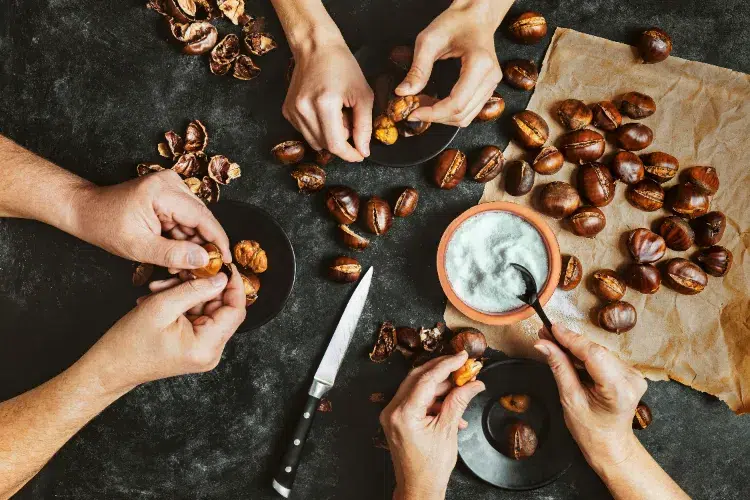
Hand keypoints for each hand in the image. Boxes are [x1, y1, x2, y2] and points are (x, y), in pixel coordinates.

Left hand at [72, 170, 230, 268]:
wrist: (85, 210)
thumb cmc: (105, 225)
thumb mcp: (139, 246)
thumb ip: (173, 254)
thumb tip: (204, 260)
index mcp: (164, 191)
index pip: (202, 217)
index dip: (218, 241)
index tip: (226, 262)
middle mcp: (172, 183)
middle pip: (201, 218)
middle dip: (204, 246)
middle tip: (205, 271)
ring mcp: (171, 187)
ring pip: (195, 221)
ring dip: (193, 244)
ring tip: (188, 267)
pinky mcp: (169, 194)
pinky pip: (185, 219)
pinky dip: (184, 238)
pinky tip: (180, 255)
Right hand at [83, 266, 245, 390]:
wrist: (110, 367)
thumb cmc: (129, 342)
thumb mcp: (162, 306)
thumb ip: (195, 290)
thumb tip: (221, 277)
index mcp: (206, 347)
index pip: (236, 311)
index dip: (234, 285)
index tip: (226, 264)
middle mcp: (211, 352)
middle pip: (222, 308)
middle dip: (204, 286)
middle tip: (184, 272)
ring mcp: (204, 350)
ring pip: (208, 309)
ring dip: (188, 293)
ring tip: (162, 287)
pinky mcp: (195, 345)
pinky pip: (198, 316)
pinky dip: (183, 302)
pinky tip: (163, 296)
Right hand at [284, 36, 373, 160]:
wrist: (316, 47)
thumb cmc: (343, 67)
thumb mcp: (363, 95)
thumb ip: (364, 127)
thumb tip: (363, 152)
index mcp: (324, 104)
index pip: (335, 145)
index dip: (350, 154)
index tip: (360, 155)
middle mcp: (304, 109)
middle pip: (325, 145)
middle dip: (342, 141)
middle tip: (350, 119)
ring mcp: (292, 111)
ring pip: (315, 142)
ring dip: (330, 135)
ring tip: (337, 114)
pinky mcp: (287, 111)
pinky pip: (306, 132)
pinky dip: (318, 128)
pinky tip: (323, 111)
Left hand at [380, 352, 484, 499]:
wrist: (418, 488)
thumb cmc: (430, 467)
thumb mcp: (448, 431)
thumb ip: (459, 402)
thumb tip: (473, 383)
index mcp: (404, 413)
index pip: (427, 378)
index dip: (447, 364)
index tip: (462, 357)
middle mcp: (392, 410)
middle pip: (418, 377)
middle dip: (442, 370)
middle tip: (462, 365)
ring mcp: (392, 414)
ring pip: (417, 387)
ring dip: (440, 386)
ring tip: (461, 388)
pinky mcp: (396, 418)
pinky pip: (415, 399)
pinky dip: (433, 399)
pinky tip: (452, 407)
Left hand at [395, 0, 507, 126]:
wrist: (475, 16)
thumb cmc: (455, 22)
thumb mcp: (429, 40)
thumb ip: (418, 68)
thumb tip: (403, 93)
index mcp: (479, 63)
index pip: (456, 103)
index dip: (433, 114)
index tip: (413, 113)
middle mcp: (490, 77)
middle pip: (462, 114)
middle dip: (435, 117)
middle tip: (414, 109)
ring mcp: (492, 84)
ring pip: (466, 117)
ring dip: (442, 117)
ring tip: (423, 105)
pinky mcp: (488, 88)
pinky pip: (469, 110)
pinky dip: (450, 112)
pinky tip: (436, 103)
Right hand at [534, 325, 647, 469]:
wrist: (611, 444)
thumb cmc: (591, 430)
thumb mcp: (570, 400)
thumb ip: (559, 368)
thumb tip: (544, 345)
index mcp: (619, 389)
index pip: (593, 354)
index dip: (570, 339)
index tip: (551, 328)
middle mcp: (631, 379)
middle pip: (596, 350)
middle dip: (569, 341)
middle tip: (545, 334)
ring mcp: (633, 375)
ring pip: (598, 351)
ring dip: (575, 347)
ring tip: (552, 342)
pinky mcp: (629, 372)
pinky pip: (603, 356)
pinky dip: (584, 354)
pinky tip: (568, 352)